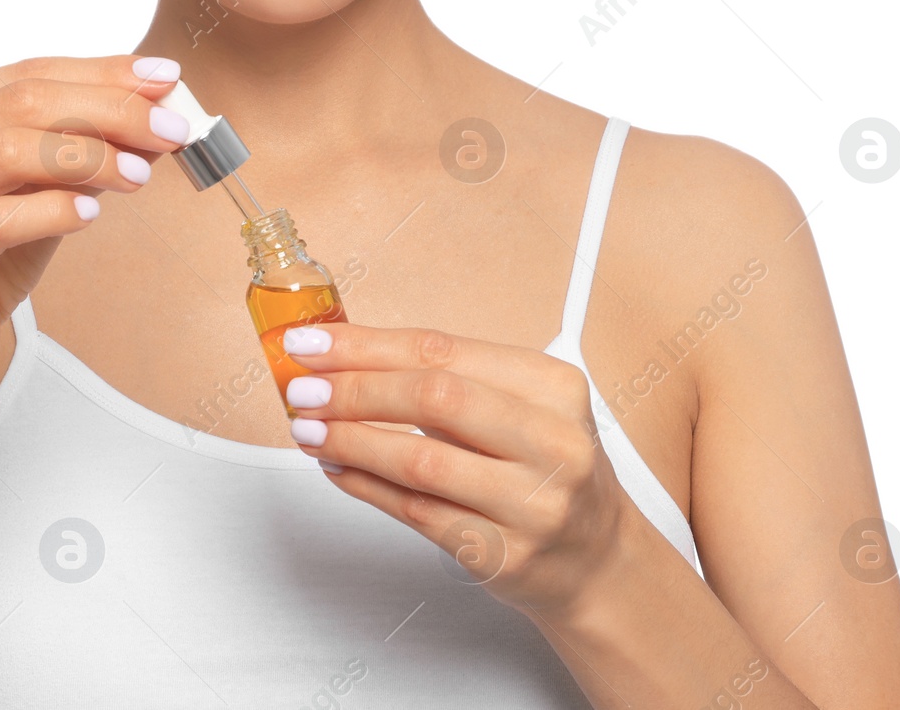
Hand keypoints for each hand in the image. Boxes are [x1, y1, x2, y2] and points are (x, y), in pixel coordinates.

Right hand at [0, 54, 190, 412]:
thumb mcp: (40, 190)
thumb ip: (83, 147)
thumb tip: (157, 110)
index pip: (28, 73)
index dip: (102, 72)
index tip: (165, 77)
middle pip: (23, 102)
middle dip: (110, 109)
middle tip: (170, 128)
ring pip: (9, 150)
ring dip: (90, 156)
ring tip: (140, 175)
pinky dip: (55, 209)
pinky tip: (92, 214)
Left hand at [279, 320, 630, 619]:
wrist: (595, 557)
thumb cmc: (543, 465)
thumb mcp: (520, 404)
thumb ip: (445, 375)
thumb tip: (346, 353)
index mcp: (553, 385)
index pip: (443, 350)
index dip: (368, 345)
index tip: (314, 343)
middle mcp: (551, 441)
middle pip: (433, 398)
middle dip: (354, 390)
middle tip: (303, 388)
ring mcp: (532, 503)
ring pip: (420, 462)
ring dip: (351, 441)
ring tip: (309, 429)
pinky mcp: (505, 554)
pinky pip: (417, 514)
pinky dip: (366, 486)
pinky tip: (338, 468)